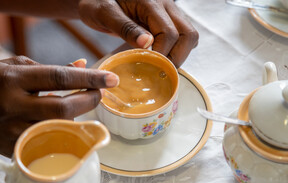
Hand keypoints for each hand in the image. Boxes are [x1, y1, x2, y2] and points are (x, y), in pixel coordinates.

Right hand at [0, 56, 118, 155]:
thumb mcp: (12, 66)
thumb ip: (48, 68)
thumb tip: (83, 66)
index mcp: (12, 80)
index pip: (59, 78)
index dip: (89, 79)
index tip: (111, 79)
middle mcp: (13, 106)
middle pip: (64, 108)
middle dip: (90, 100)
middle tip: (100, 93)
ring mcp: (14, 131)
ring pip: (60, 128)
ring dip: (79, 117)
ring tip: (83, 104)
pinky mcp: (16, 149)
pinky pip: (49, 141)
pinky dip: (64, 131)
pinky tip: (66, 123)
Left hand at [78, 0, 197, 67]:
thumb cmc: (97, 3)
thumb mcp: (105, 14)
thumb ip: (126, 28)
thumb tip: (148, 43)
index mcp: (150, 2)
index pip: (169, 33)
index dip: (162, 54)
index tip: (150, 67)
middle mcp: (165, 4)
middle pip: (188, 34)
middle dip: (177, 57)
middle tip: (161, 71)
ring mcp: (169, 11)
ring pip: (189, 35)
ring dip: (180, 54)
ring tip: (163, 66)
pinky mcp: (168, 18)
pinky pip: (183, 34)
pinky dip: (178, 48)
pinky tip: (163, 57)